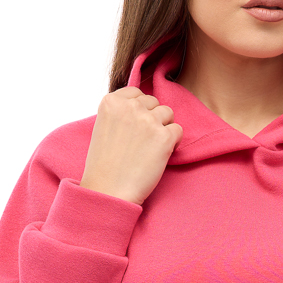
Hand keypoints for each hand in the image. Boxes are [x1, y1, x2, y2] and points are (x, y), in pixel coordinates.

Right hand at [79, 86, 182, 205]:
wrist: (109, 190)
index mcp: (111, 102)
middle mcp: (130, 107)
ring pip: (168, 113)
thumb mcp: (104, 127)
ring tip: (152, 147)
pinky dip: (173, 142)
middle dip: (152, 117)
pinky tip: (160, 154)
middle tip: (143, 140)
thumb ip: (120, 112)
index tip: (135, 125)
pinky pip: (178, 130)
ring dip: (164, 127)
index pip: (136, 93)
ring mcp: (148, 121)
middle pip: (153, 102)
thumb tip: (142, 106)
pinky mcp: (164, 137)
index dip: (139, 109)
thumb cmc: (104, 164)